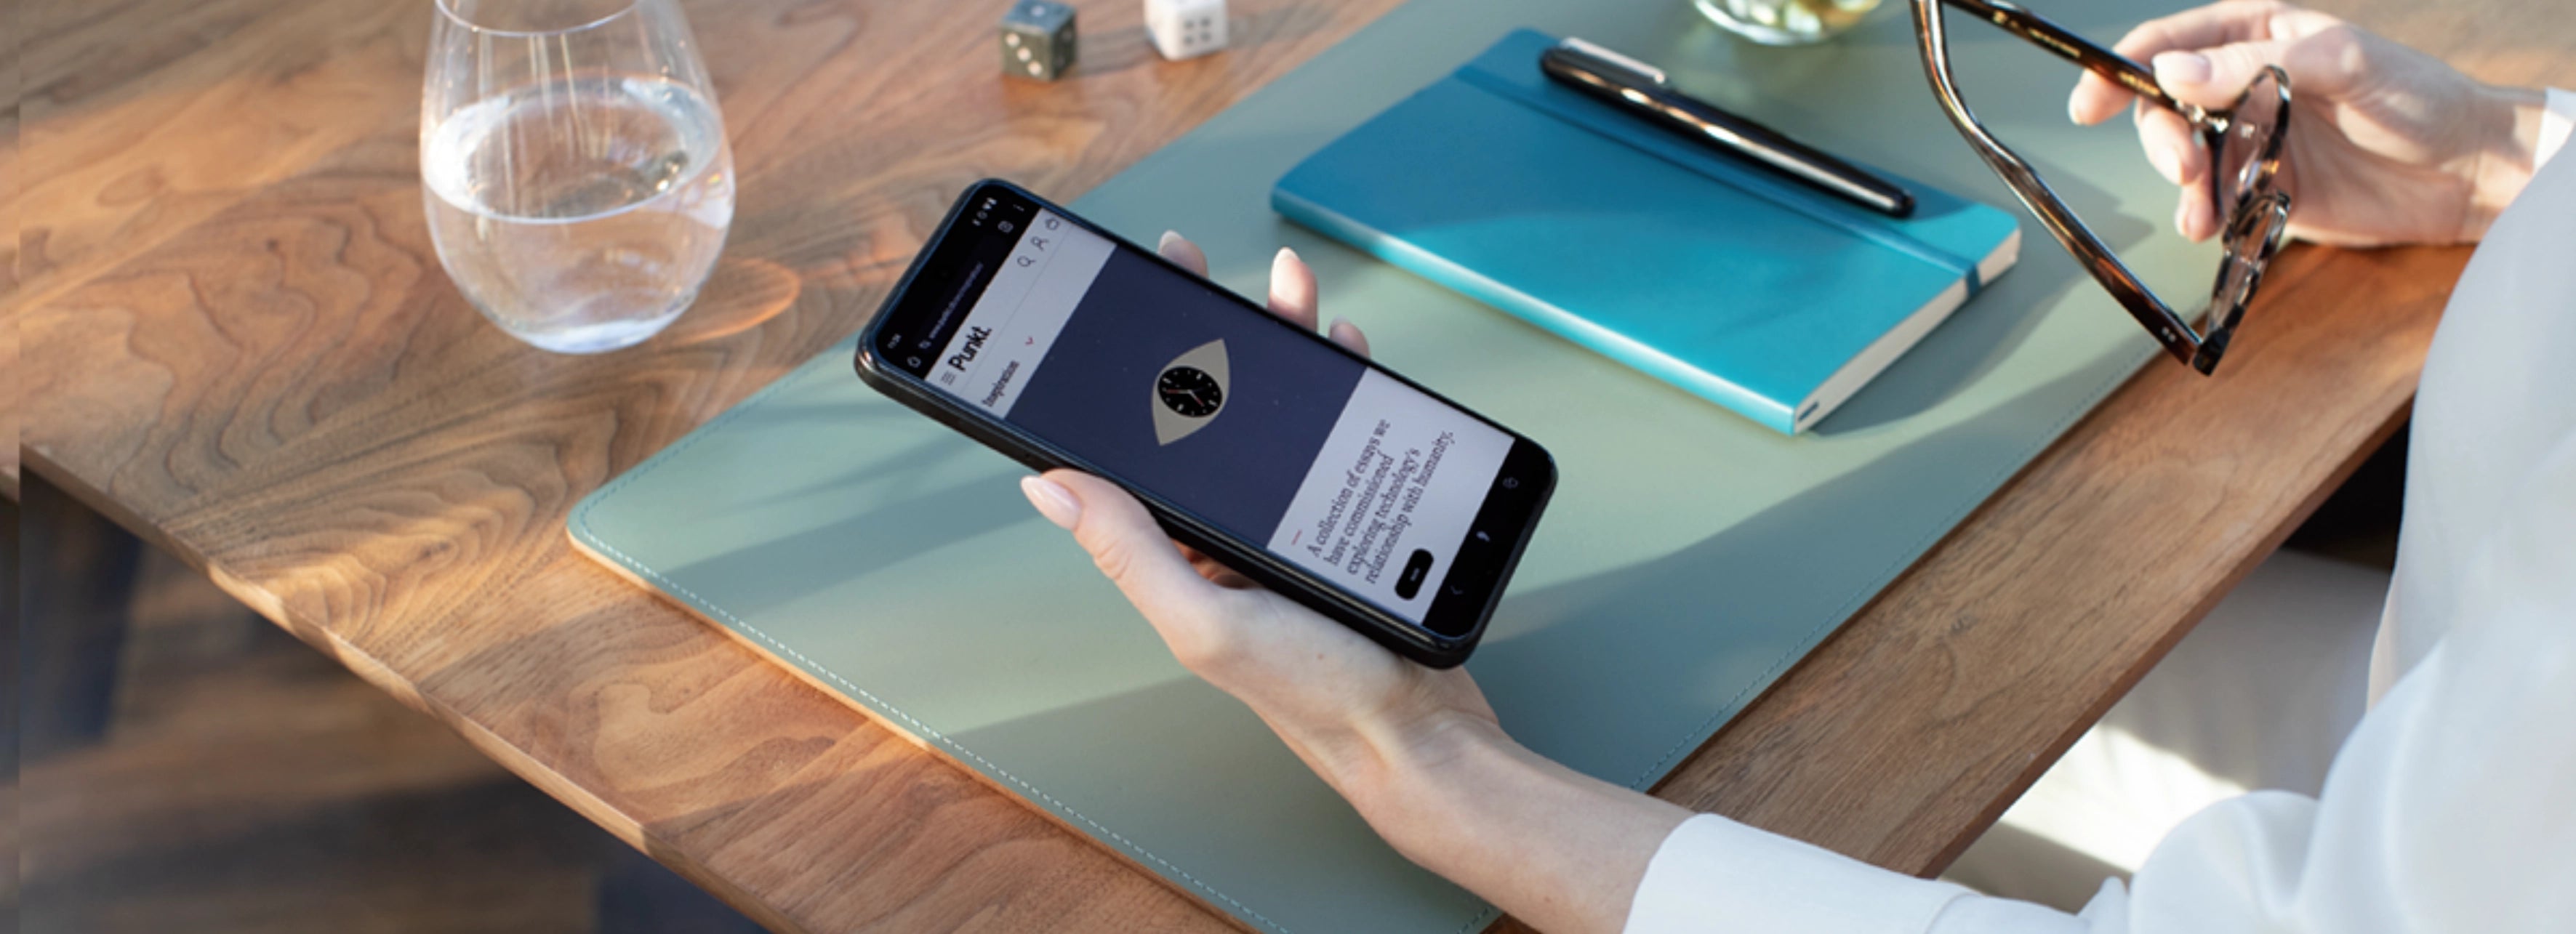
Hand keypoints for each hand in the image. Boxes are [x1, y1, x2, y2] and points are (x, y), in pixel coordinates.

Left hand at [1016, 233, 1500, 802]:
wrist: (1419, 733)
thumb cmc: (1315, 695)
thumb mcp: (1206, 621)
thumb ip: (1131, 551)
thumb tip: (1048, 484)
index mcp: (1180, 547)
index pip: (1136, 440)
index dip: (1123, 367)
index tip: (1117, 301)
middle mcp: (1227, 526)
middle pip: (1205, 404)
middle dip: (1200, 326)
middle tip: (1186, 263)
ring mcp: (1288, 517)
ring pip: (1274, 405)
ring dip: (1277, 336)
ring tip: (1284, 284)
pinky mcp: (1345, 514)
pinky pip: (1335, 432)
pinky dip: (1339, 383)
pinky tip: (1344, 349)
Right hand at [2069, 0, 2550, 245]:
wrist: (2466, 171)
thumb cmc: (2418, 98)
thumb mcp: (2343, 64)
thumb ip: (2254, 65)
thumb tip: (2173, 73)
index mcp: (2257, 35)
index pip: (2171, 44)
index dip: (2122, 69)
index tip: (2091, 103)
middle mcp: (2244, 85)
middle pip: (2165, 108)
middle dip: (2162, 139)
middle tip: (2184, 164)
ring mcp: (2251, 139)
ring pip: (2183, 159)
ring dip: (2181, 186)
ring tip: (2203, 209)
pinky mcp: (2262, 189)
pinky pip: (2212, 202)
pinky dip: (2203, 216)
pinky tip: (2214, 225)